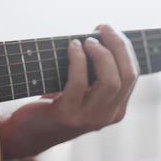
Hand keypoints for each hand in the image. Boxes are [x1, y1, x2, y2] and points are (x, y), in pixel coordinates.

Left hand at [0, 24, 138, 158]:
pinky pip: (79, 83)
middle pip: (127, 76)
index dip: (124, 49)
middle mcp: (107, 116)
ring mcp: (89, 119)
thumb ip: (93, 71)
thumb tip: (98, 35)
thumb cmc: (54, 104)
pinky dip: (78, 60)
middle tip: (103, 28)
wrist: (28, 132)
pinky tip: (72, 47)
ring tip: (88, 40)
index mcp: (116, 109)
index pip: (132, 75)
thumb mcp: (81, 90)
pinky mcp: (68, 116)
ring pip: (110, 82)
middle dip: (118, 46)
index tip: (110, 31)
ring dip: (101, 54)